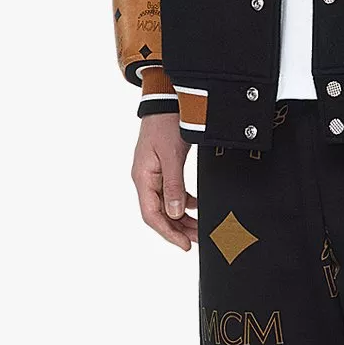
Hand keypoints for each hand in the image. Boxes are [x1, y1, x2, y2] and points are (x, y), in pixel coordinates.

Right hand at [130, 112, 196, 249]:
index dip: (168, 233)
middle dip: (178, 229)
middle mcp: (145, 178)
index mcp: (143, 177)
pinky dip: (184, 202)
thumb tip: (176, 213)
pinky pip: (172, 192)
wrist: (168, 99)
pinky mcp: (164, 168)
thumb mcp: (172, 155)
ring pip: (167, 204)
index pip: (152, 215)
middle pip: (159, 213)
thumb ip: (174, 185)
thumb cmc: (166, 122)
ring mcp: (154, 174)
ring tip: (200, 229)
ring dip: (183, 218)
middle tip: (199, 240)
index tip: (185, 245)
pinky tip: (197, 206)